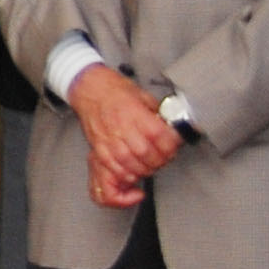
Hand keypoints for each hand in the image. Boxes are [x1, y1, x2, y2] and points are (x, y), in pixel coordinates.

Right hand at [70, 66, 182, 207]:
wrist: (92, 91)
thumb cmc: (117, 92)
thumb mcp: (146, 98)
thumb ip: (161, 116)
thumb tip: (176, 129)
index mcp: (137, 116)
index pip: (162, 140)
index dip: (172, 146)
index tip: (174, 144)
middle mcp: (123, 131)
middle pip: (149, 157)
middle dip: (161, 160)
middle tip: (164, 156)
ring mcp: (110, 144)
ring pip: (133, 168)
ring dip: (146, 170)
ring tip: (150, 164)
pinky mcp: (100, 152)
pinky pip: (115, 173)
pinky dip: (127, 177)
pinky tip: (134, 173)